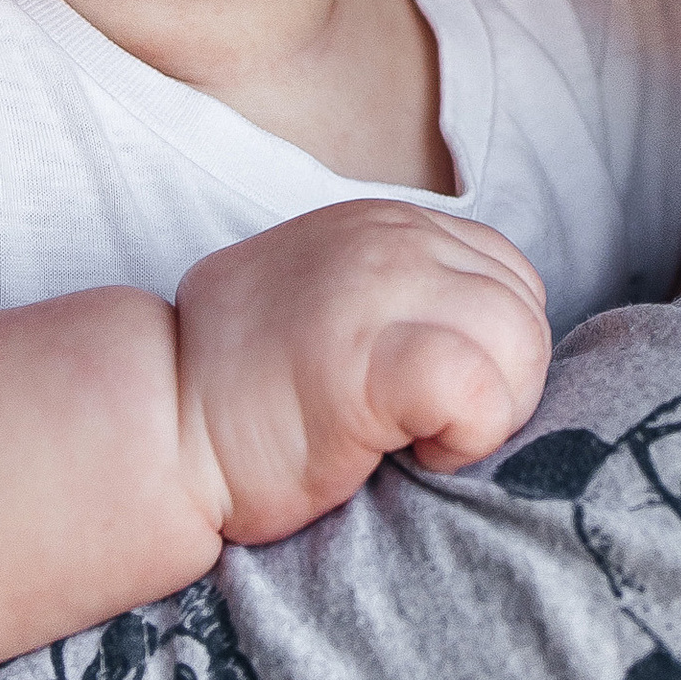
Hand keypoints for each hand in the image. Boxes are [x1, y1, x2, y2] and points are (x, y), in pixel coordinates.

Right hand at [175, 199, 551, 545]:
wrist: (156, 430)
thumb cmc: (244, 396)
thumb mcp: (331, 304)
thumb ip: (403, 296)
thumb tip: (482, 335)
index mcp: (388, 224)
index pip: (510, 279)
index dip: (491, 352)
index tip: (431, 396)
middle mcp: (390, 240)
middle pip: (524, 314)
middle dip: (501, 389)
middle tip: (429, 431)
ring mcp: (379, 289)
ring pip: (517, 347)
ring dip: (487, 414)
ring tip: (416, 441)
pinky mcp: (369, 359)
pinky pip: (480, 389)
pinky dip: (468, 436)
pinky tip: (413, 454)